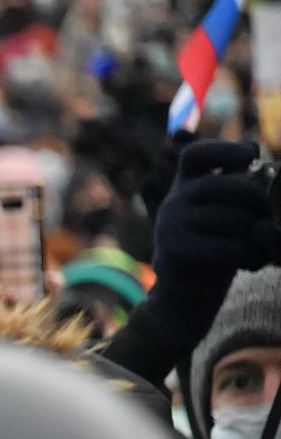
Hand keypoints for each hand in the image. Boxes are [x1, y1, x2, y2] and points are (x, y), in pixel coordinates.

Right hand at [152, 141, 279, 294]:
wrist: (191, 288)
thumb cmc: (219, 242)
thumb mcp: (229, 207)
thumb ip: (242, 181)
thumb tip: (254, 153)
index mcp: (187, 184)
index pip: (194, 155)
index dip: (222, 150)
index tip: (249, 158)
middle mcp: (174, 201)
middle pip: (216, 185)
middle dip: (254, 195)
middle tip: (273, 211)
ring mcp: (169, 226)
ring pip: (222, 217)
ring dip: (255, 230)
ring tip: (267, 243)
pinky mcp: (174, 252)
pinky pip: (220, 247)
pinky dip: (246, 253)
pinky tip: (255, 261)